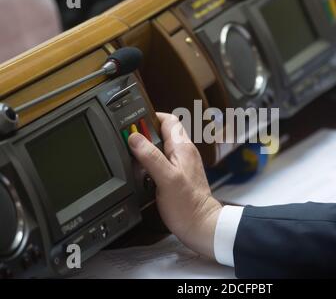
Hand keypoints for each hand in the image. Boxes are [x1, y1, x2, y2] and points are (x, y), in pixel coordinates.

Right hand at [128, 113, 222, 258]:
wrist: (200, 225)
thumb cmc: (187, 205)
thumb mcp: (165, 178)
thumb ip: (150, 156)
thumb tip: (134, 138)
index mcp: (183, 147)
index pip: (169, 120)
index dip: (151, 117)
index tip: (134, 122)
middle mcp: (184, 153)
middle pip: (163, 132)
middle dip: (146, 134)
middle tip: (129, 141)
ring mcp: (183, 164)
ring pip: (162, 147)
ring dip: (148, 149)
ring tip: (134, 156)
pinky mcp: (179, 176)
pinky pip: (163, 161)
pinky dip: (151, 163)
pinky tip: (143, 173)